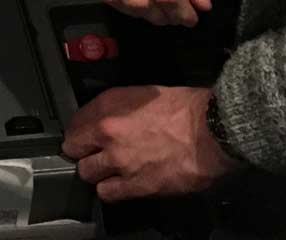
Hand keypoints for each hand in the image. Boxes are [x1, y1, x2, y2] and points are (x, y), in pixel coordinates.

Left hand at [62, 85, 241, 202]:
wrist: (211, 131)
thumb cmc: (186, 108)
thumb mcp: (145, 93)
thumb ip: (120, 106)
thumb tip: (111, 117)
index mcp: (109, 105)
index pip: (74, 122)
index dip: (78, 131)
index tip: (83, 135)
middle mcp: (107, 132)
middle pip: (74, 149)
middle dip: (82, 151)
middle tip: (92, 153)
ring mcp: (119, 161)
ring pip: (87, 173)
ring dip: (96, 172)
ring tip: (107, 170)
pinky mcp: (135, 185)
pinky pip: (107, 193)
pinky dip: (111, 190)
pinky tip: (119, 185)